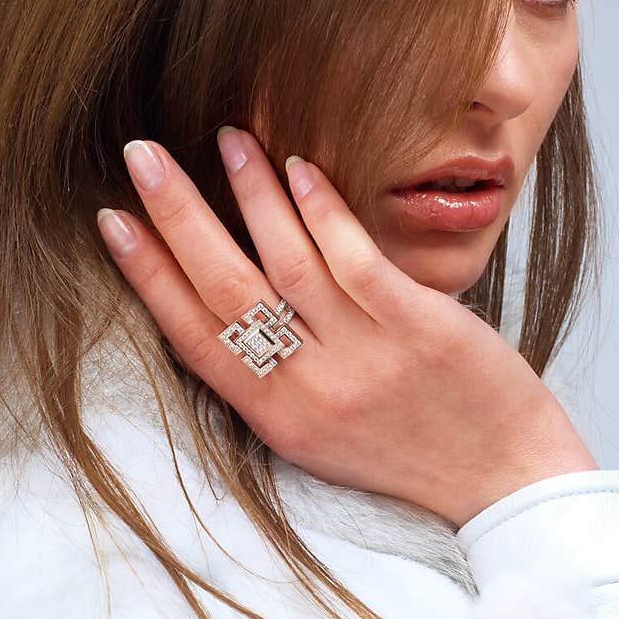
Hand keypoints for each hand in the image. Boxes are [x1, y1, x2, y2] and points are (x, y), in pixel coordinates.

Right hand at [97, 129, 597, 527]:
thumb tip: (229, 302)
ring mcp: (364, 356)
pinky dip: (318, 207)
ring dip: (249, 193)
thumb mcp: (321, 436)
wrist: (506, 480)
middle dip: (176, 216)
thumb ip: (276, 377)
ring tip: (226, 138)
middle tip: (142, 157)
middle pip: (224, 289)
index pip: (192, 337)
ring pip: (285, 261)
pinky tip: (297, 166)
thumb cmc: (412, 452)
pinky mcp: (417, 327)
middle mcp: (310, 389)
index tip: (112, 221)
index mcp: (277, 419)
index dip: (147, 275)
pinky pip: (353, 256)